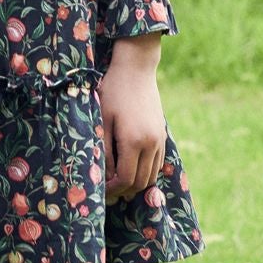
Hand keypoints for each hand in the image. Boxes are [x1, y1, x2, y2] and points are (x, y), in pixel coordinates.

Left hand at [97, 56, 166, 205]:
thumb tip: (106, 177)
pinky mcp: (162, 135)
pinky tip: (131, 169)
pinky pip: (157, 164)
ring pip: (151, 175)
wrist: (136, 69)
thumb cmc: (113, 92)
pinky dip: (145, 172)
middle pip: (140, 182)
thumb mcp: (103, 120)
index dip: (112, 190)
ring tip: (117, 184)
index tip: (100, 192)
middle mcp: (151, 144)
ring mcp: (159, 140)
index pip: (125, 179)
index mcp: (134, 141)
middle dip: (123, 191)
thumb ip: (105, 151)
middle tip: (107, 192)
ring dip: (135, 184)